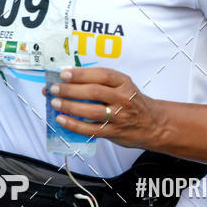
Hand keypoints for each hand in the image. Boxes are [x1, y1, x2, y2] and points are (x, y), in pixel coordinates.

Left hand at [41, 66, 162, 149]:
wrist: (152, 123)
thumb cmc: (132, 102)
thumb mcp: (122, 86)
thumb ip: (101, 82)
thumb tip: (69, 80)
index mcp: (124, 83)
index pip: (101, 75)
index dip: (81, 74)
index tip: (64, 74)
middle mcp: (123, 98)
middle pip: (94, 92)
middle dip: (71, 89)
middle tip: (54, 88)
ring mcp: (119, 116)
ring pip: (92, 111)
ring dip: (70, 106)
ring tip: (55, 103)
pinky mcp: (113, 132)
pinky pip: (91, 129)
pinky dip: (74, 125)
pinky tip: (61, 120)